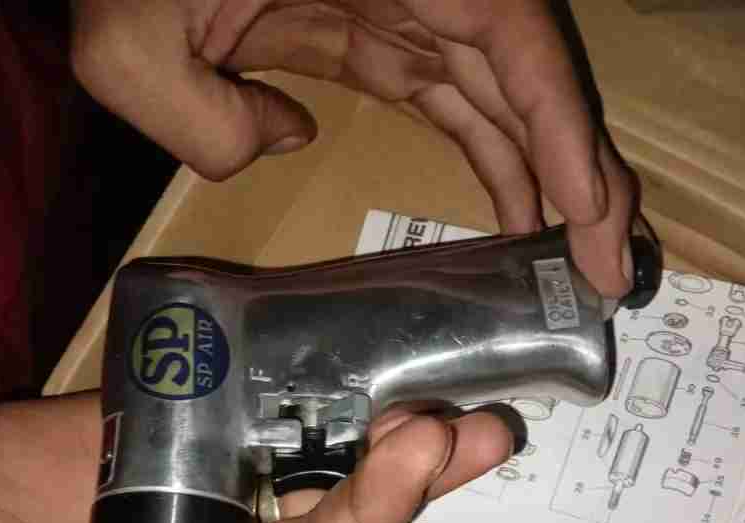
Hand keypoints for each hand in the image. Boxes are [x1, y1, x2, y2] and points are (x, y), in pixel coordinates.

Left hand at [70, 0, 636, 297]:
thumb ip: (196, 113)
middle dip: (583, 177)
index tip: (594, 216)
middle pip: (532, 80)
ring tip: (578, 271)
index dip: (562, 128)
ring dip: (552, 184)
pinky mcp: (385, 41)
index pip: (510, 44)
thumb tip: (285, 140)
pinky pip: (462, 107)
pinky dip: (498, 165)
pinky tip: (518, 226)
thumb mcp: (132, 39)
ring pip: (507, 99)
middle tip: (612, 275)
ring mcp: (408, 12)